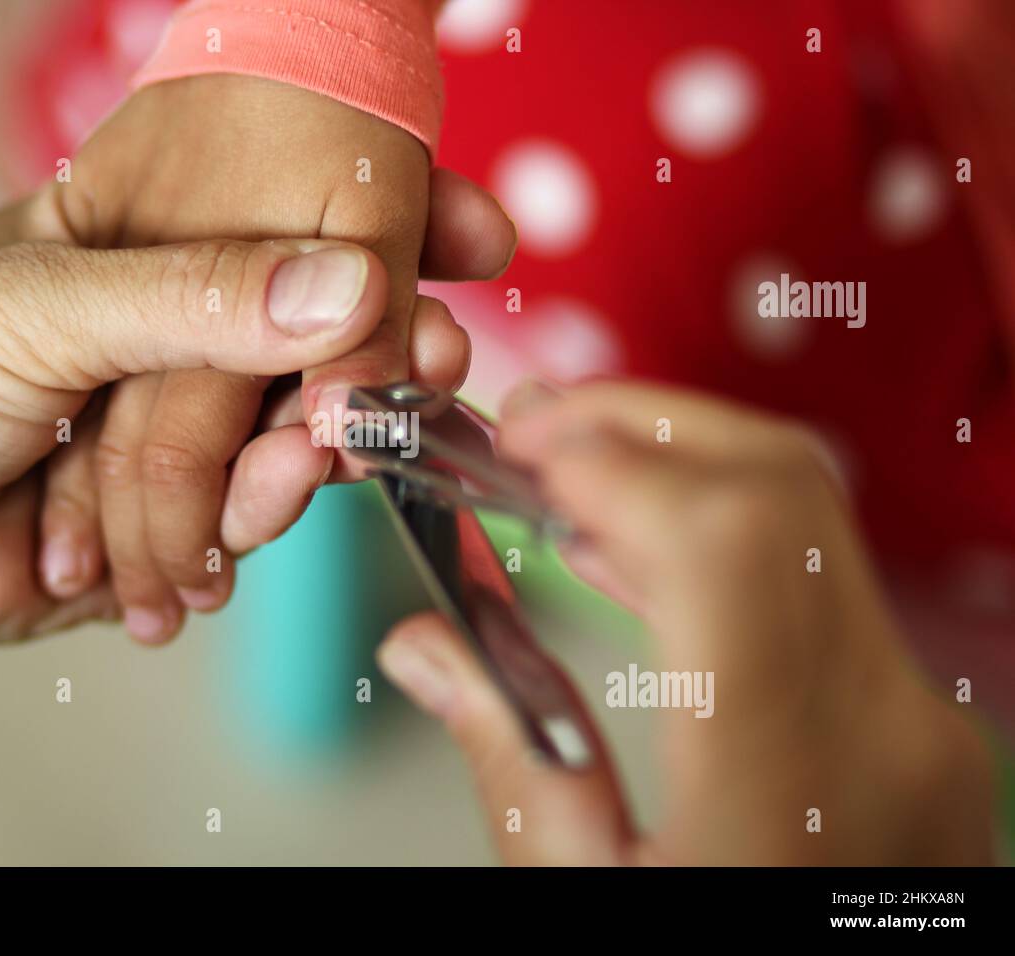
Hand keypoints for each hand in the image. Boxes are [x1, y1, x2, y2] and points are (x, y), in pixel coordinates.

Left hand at [27, 75, 514, 640]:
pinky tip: (223, 551)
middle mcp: (162, 349)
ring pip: (280, 454)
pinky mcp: (153, 539)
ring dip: (301, 468)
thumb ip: (195, 297)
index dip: (383, 243)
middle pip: (306, 358)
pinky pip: (231, 538)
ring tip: (298, 471)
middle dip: (371, 373)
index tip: (468, 244)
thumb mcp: (37, 302)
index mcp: (138, 256)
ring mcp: (161, 447)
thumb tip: (347, 279)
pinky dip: (241, 541)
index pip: (289, 242)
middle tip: (423, 375)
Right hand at [377, 380, 993, 864]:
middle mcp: (879, 732)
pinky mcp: (917, 725)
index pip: (720, 537)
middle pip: (777, 493)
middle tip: (532, 430)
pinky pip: (819, 579)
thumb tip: (426, 647)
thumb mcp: (584, 903)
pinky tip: (636, 549)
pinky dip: (722, 530)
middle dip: (643, 424)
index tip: (522, 447)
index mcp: (784, 786)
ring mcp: (917, 723)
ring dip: (682, 464)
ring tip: (567, 473)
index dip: (614, 457)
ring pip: (809, 517)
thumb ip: (511, 760)